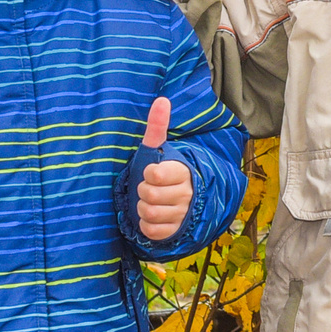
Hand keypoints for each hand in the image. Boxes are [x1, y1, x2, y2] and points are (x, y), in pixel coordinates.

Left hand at [135, 98, 194, 241]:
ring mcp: (182, 214)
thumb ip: (158, 126)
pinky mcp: (175, 232)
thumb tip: (162, 99)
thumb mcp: (159, 149)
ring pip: (150, 213)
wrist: (177, 199)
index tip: (151, 173)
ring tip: (150, 202)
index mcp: (183, 172)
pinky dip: (146, 225)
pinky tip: (152, 217)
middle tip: (148, 189)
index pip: (156, 174)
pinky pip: (152, 230)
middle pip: (150, 195)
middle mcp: (187, 194)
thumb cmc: (163, 171)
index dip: (148, 174)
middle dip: (143, 192)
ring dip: (143, 208)